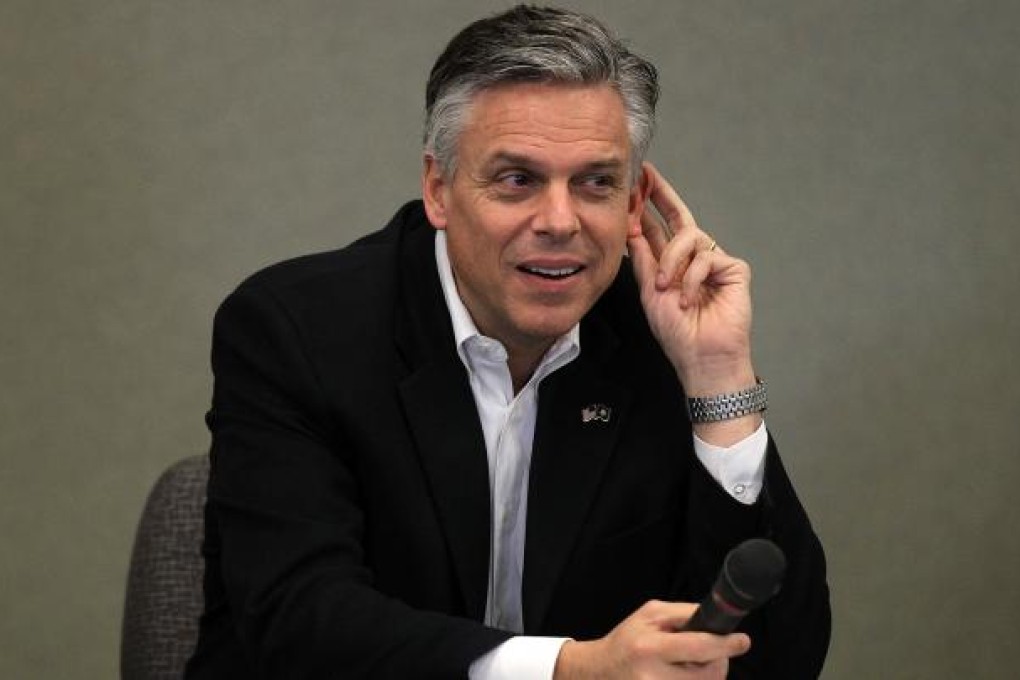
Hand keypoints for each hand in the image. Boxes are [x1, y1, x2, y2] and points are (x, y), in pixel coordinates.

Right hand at [553, 600, 749, 678]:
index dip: (725, 645)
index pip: (699, 647)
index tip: (742, 641)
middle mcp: (653, 678)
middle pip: (708, 674)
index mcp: (650, 648)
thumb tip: (716, 620)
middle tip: (708, 651)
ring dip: (707, 674)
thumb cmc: (628, 639)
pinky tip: (682, 675)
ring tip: (689, 664)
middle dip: (717, 660)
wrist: (601, 670)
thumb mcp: (650, 614)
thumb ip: (683, 613)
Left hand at [628, 164, 759, 443]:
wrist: (701, 357)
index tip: (634, 184)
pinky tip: (689, 298)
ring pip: (689, 236)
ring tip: (665, 287)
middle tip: (647, 176)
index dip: (646, 206)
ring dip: (672, 260)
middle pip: (680, 217)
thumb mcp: (649, 291)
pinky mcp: (734, 269)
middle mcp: (693, 259)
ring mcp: (715, 262)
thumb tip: (630, 225)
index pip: (658, 227)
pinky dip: (692, 278)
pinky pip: (707, 257)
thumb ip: (642, 257)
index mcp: (671, 264)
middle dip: (662, 195)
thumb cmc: (677, 332)